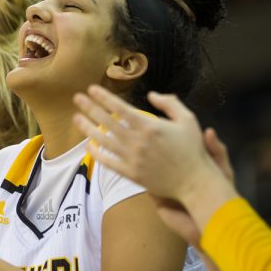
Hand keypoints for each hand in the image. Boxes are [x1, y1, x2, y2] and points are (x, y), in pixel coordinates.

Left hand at [73, 86, 237, 222]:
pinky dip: (96, 154)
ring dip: (87, 128)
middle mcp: (136, 141)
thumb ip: (170, 103)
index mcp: (149, 125)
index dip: (104, 97)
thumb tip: (152, 95)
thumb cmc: (193, 149)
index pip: (119, 108)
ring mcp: (131, 158)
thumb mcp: (188, 119)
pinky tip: (88, 145)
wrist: (194, 182)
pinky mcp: (130, 173)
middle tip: (76, 98)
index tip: (92, 89)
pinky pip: (108, 162)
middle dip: (90, 107)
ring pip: (103, 141)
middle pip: (107, 121)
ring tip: (76, 118)